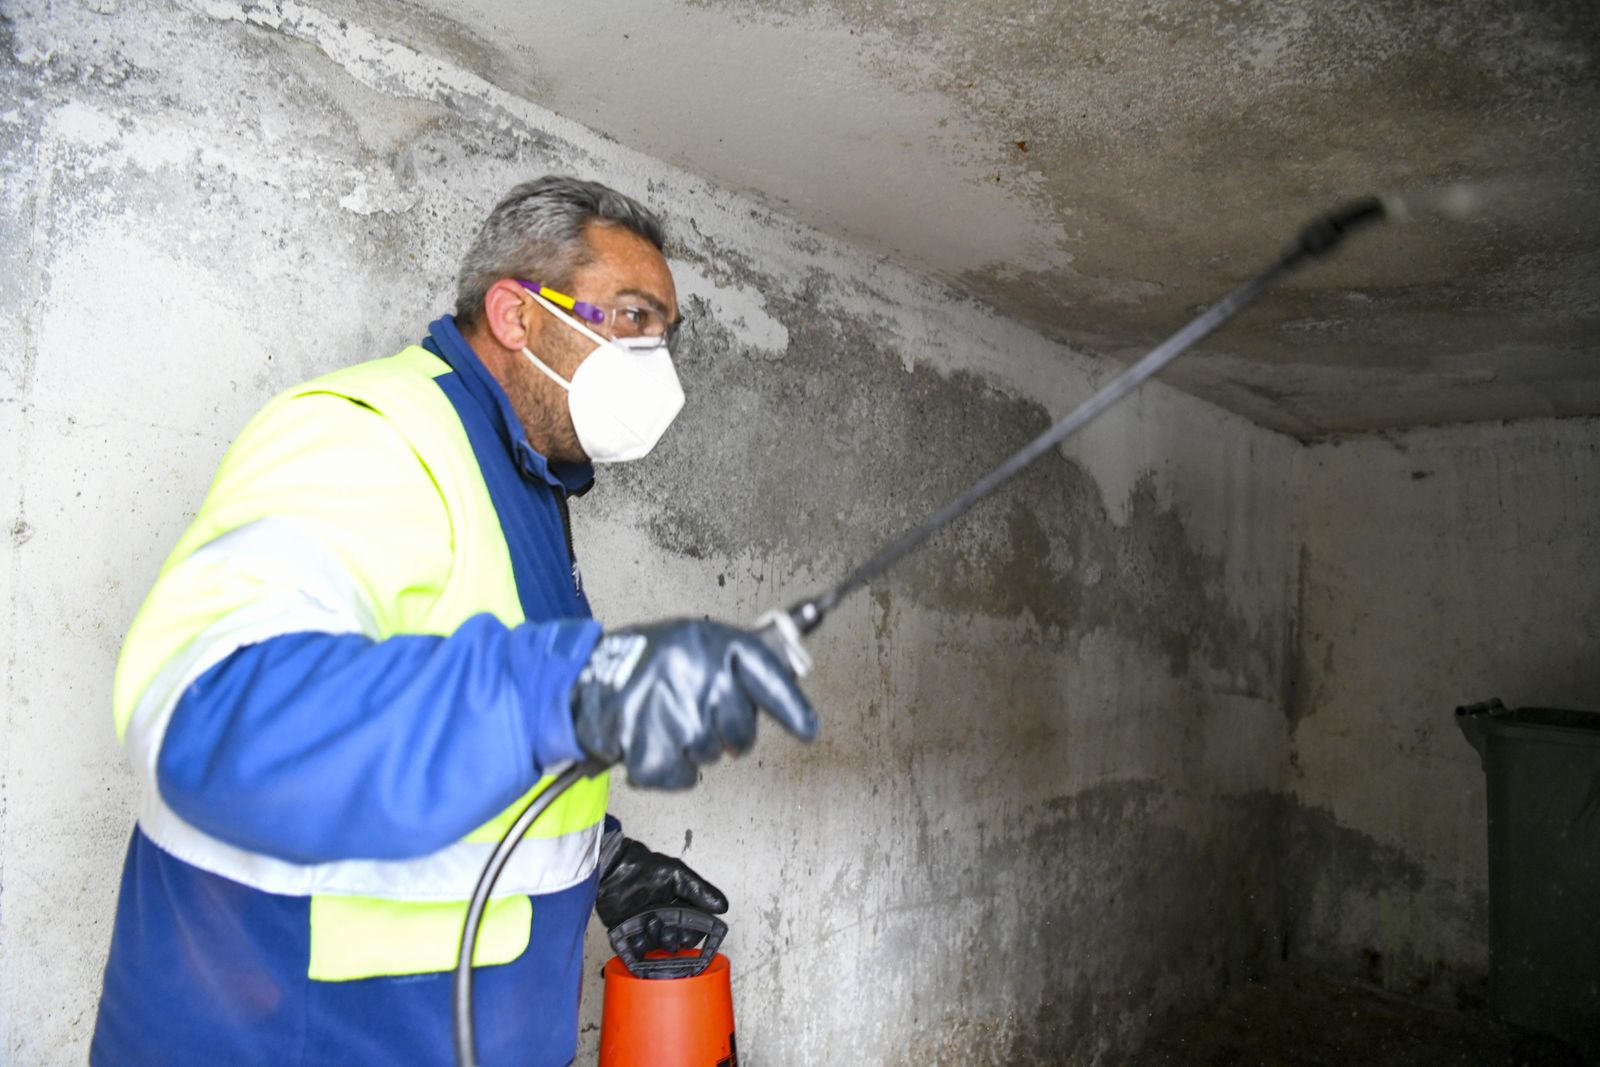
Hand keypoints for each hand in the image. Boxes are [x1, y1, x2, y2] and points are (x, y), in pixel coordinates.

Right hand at [570, 618, 817, 788]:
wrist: (583, 681)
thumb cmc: (646, 662)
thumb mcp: (695, 642)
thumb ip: (737, 664)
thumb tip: (787, 688)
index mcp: (714, 643)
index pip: (768, 677)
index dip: (792, 708)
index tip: (808, 730)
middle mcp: (699, 675)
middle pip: (743, 731)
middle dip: (728, 732)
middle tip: (699, 715)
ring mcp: (676, 715)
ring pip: (713, 756)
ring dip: (694, 747)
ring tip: (665, 719)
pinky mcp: (654, 752)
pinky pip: (686, 778)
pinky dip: (672, 769)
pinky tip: (653, 741)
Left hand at [596, 833, 726, 953]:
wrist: (613, 869)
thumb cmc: (644, 867)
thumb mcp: (677, 874)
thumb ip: (700, 890)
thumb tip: (722, 906)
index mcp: (678, 904)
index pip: (693, 927)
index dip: (693, 933)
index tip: (688, 933)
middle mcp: (664, 918)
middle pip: (676, 940)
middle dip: (673, 938)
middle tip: (668, 929)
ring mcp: (645, 926)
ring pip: (657, 945)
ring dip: (656, 939)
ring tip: (649, 922)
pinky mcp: (627, 932)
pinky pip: (635, 949)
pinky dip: (637, 947)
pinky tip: (637, 935)